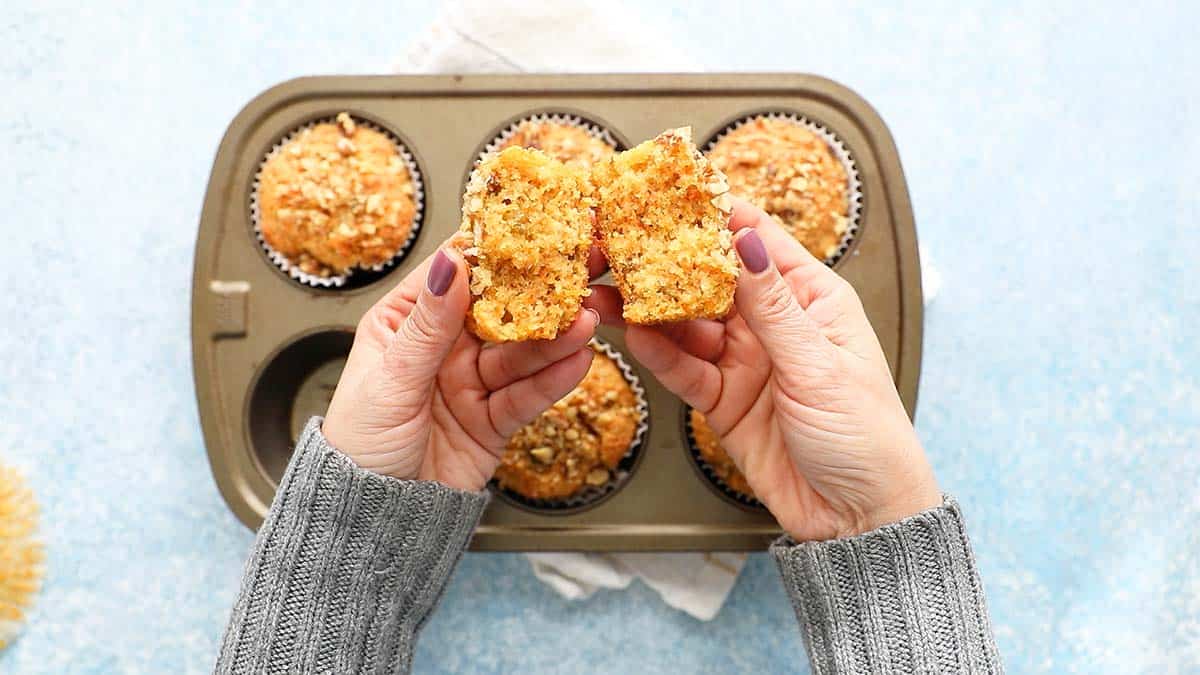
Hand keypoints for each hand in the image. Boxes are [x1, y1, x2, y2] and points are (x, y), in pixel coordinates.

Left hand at [322, 243, 601, 491]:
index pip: (454, 275)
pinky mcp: (493, 418)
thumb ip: (428, 324)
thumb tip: (449, 264)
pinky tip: (577, 361)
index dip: (493, 251)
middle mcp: (442, 347)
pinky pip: (527, 394)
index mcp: (406, 323)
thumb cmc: (360, 445)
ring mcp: (470, 381)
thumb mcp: (389, 378)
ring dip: (553, 338)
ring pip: (519, 352)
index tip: (532, 228)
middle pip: (499, 311)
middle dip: (539, 293)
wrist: (375, 517)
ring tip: (586, 321)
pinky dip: (553, 380)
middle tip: (579, 270)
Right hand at [588, 200, 939, 539]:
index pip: (759, 242)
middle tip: (621, 244)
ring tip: (611, 292)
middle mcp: (775, 323)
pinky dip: (661, 354)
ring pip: (690, 324)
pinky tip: (636, 336)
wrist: (859, 516)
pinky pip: (685, 368)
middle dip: (669, 263)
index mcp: (813, 299)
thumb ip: (772, 306)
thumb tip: (745, 240)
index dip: (717, 216)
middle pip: (713, 280)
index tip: (672, 193)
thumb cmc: (865, 434)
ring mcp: (747, 360)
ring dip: (653, 309)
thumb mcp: (818, 363)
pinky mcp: (723, 399)